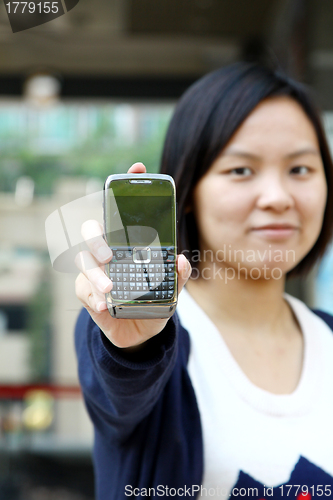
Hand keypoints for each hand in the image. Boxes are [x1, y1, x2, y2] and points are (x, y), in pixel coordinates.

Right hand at [75, 162, 190, 348]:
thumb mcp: (170, 290)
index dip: (128, 188)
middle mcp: (108, 252)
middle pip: (92, 230)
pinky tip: (105, 305)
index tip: (139, 168)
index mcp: (128, 244)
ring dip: (95, 273)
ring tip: (110, 287)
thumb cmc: (152, 301)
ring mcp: (95, 271)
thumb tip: (180, 260)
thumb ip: (177, 276)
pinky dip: (94, 297)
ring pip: (83, 260)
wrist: (139, 332)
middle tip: (110, 251)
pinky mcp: (87, 293)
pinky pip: (83, 290)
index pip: (124, 212)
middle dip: (96, 236)